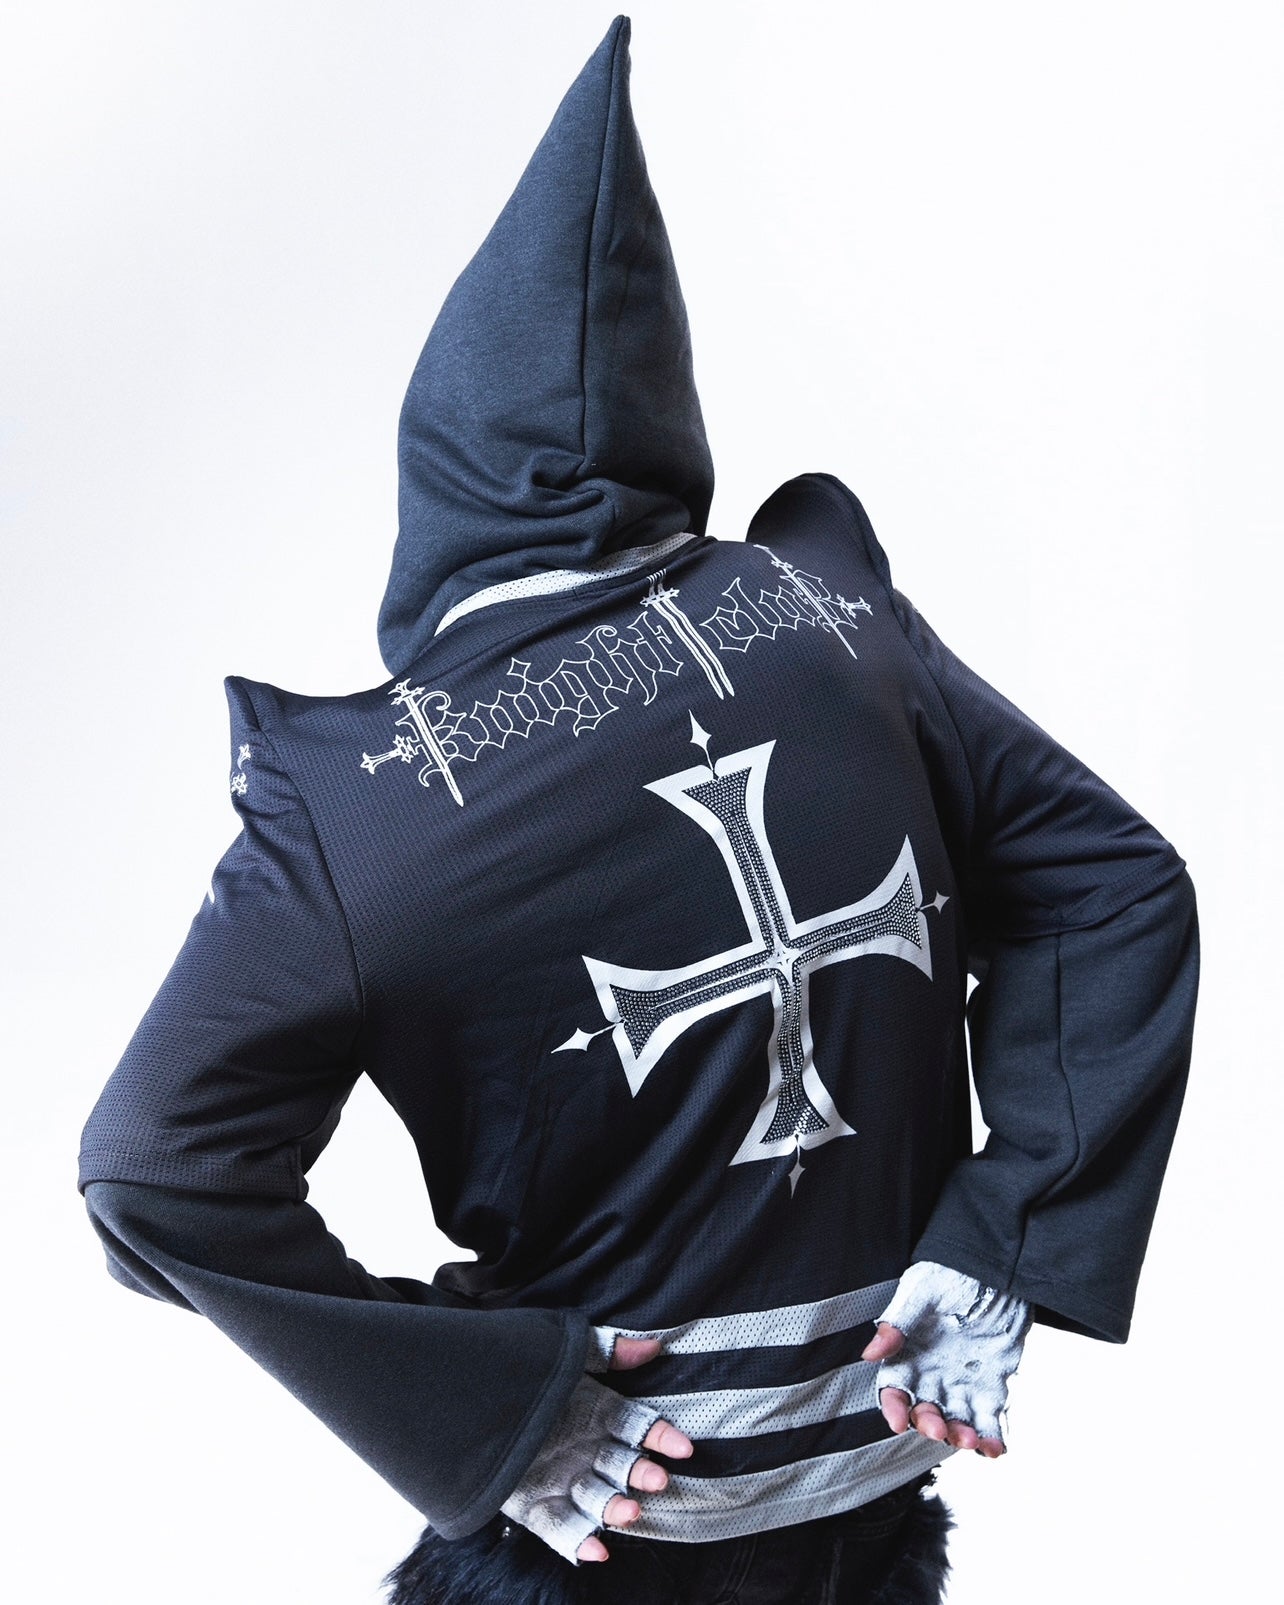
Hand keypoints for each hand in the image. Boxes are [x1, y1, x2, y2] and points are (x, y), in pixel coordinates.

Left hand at [499, 1332, 693, 1564]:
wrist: (457, 1391)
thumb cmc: (517, 1369)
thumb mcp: (564, 1355)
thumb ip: (608, 1350)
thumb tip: (654, 1345)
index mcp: (595, 1413)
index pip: (637, 1426)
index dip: (660, 1436)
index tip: (683, 1447)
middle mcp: (583, 1449)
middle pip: (622, 1467)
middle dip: (641, 1474)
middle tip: (656, 1479)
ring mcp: (560, 1479)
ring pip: (597, 1500)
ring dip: (616, 1509)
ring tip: (629, 1511)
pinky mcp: (532, 1506)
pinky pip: (560, 1529)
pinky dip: (580, 1542)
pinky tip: (597, 1551)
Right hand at [859, 1260, 1031, 1459]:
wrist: (995, 1268)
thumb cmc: (950, 1274)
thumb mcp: (921, 1292)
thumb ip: (898, 1323)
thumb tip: (870, 1354)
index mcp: (909, 1355)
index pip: (894, 1389)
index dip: (893, 1407)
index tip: (897, 1422)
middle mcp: (932, 1375)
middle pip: (925, 1411)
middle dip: (930, 1425)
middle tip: (941, 1431)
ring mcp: (962, 1383)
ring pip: (956, 1421)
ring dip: (961, 1436)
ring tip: (971, 1441)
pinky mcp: (992, 1386)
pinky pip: (990, 1418)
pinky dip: (992, 1437)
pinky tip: (996, 1448)